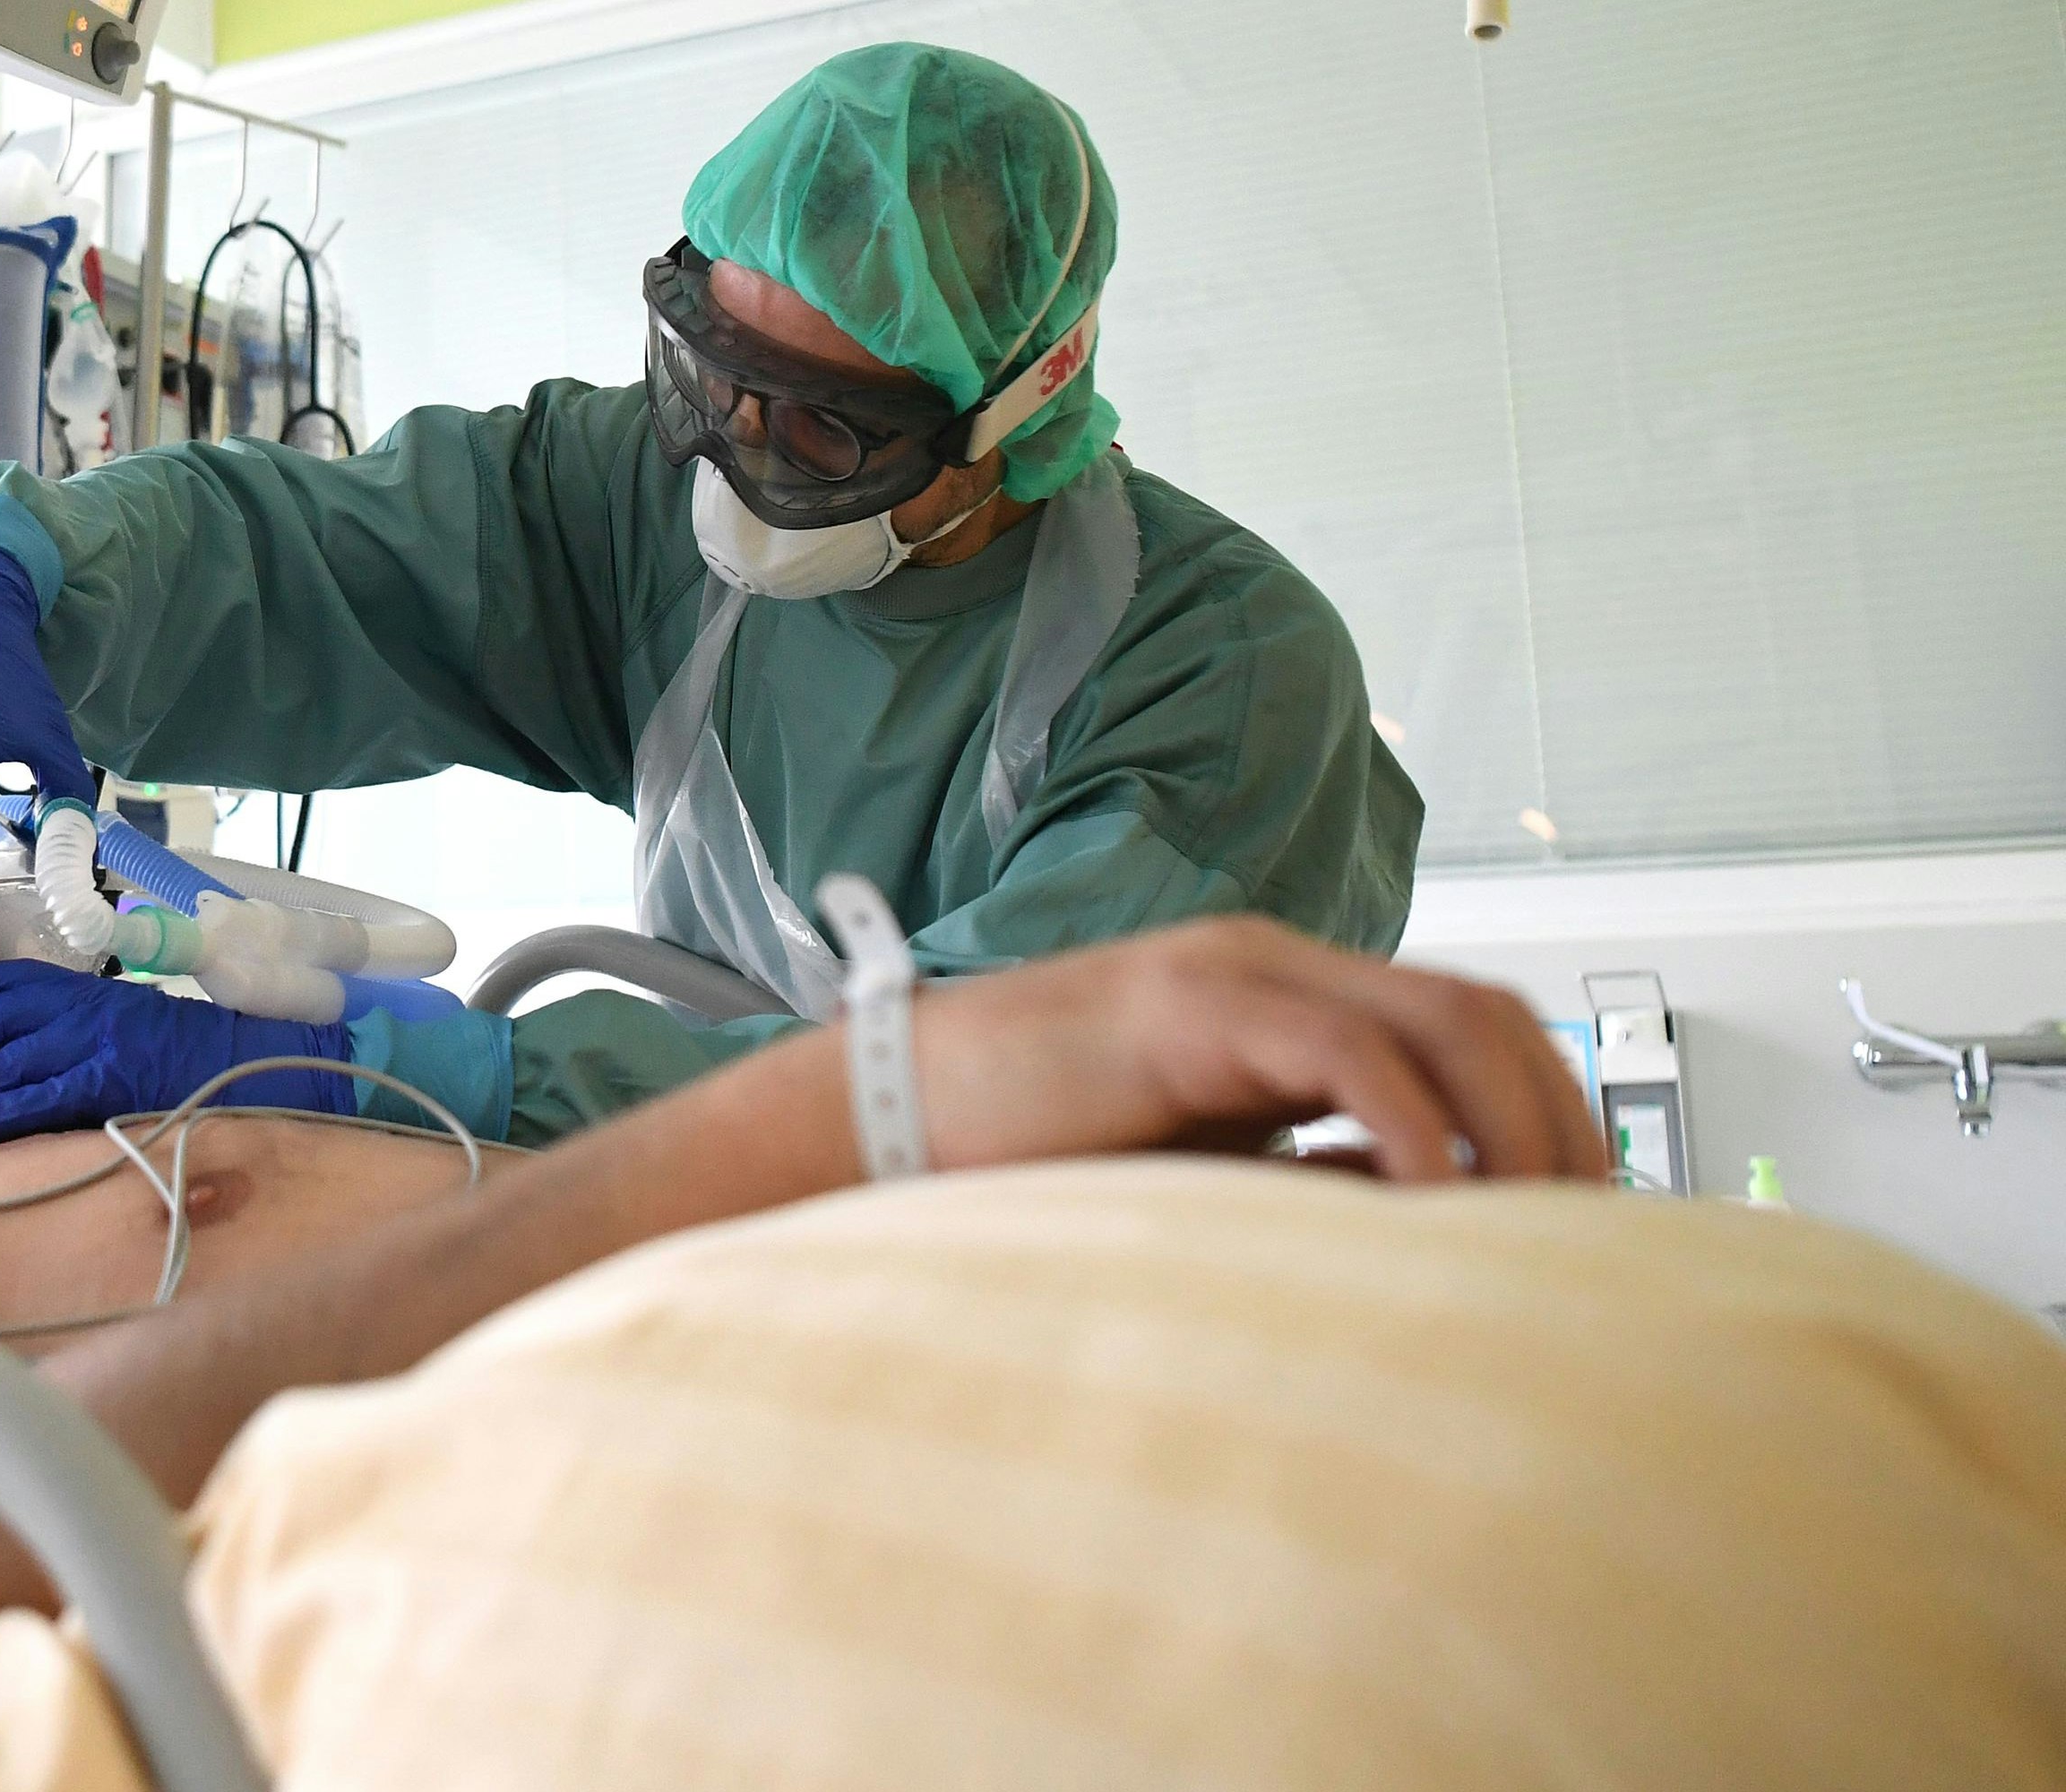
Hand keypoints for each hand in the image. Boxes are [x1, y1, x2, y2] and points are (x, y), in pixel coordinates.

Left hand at [0, 960, 353, 1143]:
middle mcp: (73, 1008)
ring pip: (1, 1062)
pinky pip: (43, 1097)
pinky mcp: (107, 1083)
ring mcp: (89, 1044)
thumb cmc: (170, 1042)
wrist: (238, 1058)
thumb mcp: (107, 1014)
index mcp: (72, 985)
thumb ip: (56, 1021)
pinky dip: (3, 1110)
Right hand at [911, 916, 1608, 1184]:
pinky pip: (1343, 1048)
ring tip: (1527, 1227)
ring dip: (1513, 1124)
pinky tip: (1427, 1199)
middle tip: (1589, 1235)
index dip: (1549, 1116)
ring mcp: (1233, 974)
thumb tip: (1430, 1240)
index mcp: (1285, 1004)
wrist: (873, 1123)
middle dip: (1561, 1121)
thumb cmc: (1017, 1166)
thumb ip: (1304, 1183)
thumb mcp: (1199, 1179)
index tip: (1579, 1225)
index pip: (1472, 1031)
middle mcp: (1276, 968)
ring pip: (1446, 1017)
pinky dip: (1410, 1122)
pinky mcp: (1187, 1007)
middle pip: (1490, 1013)